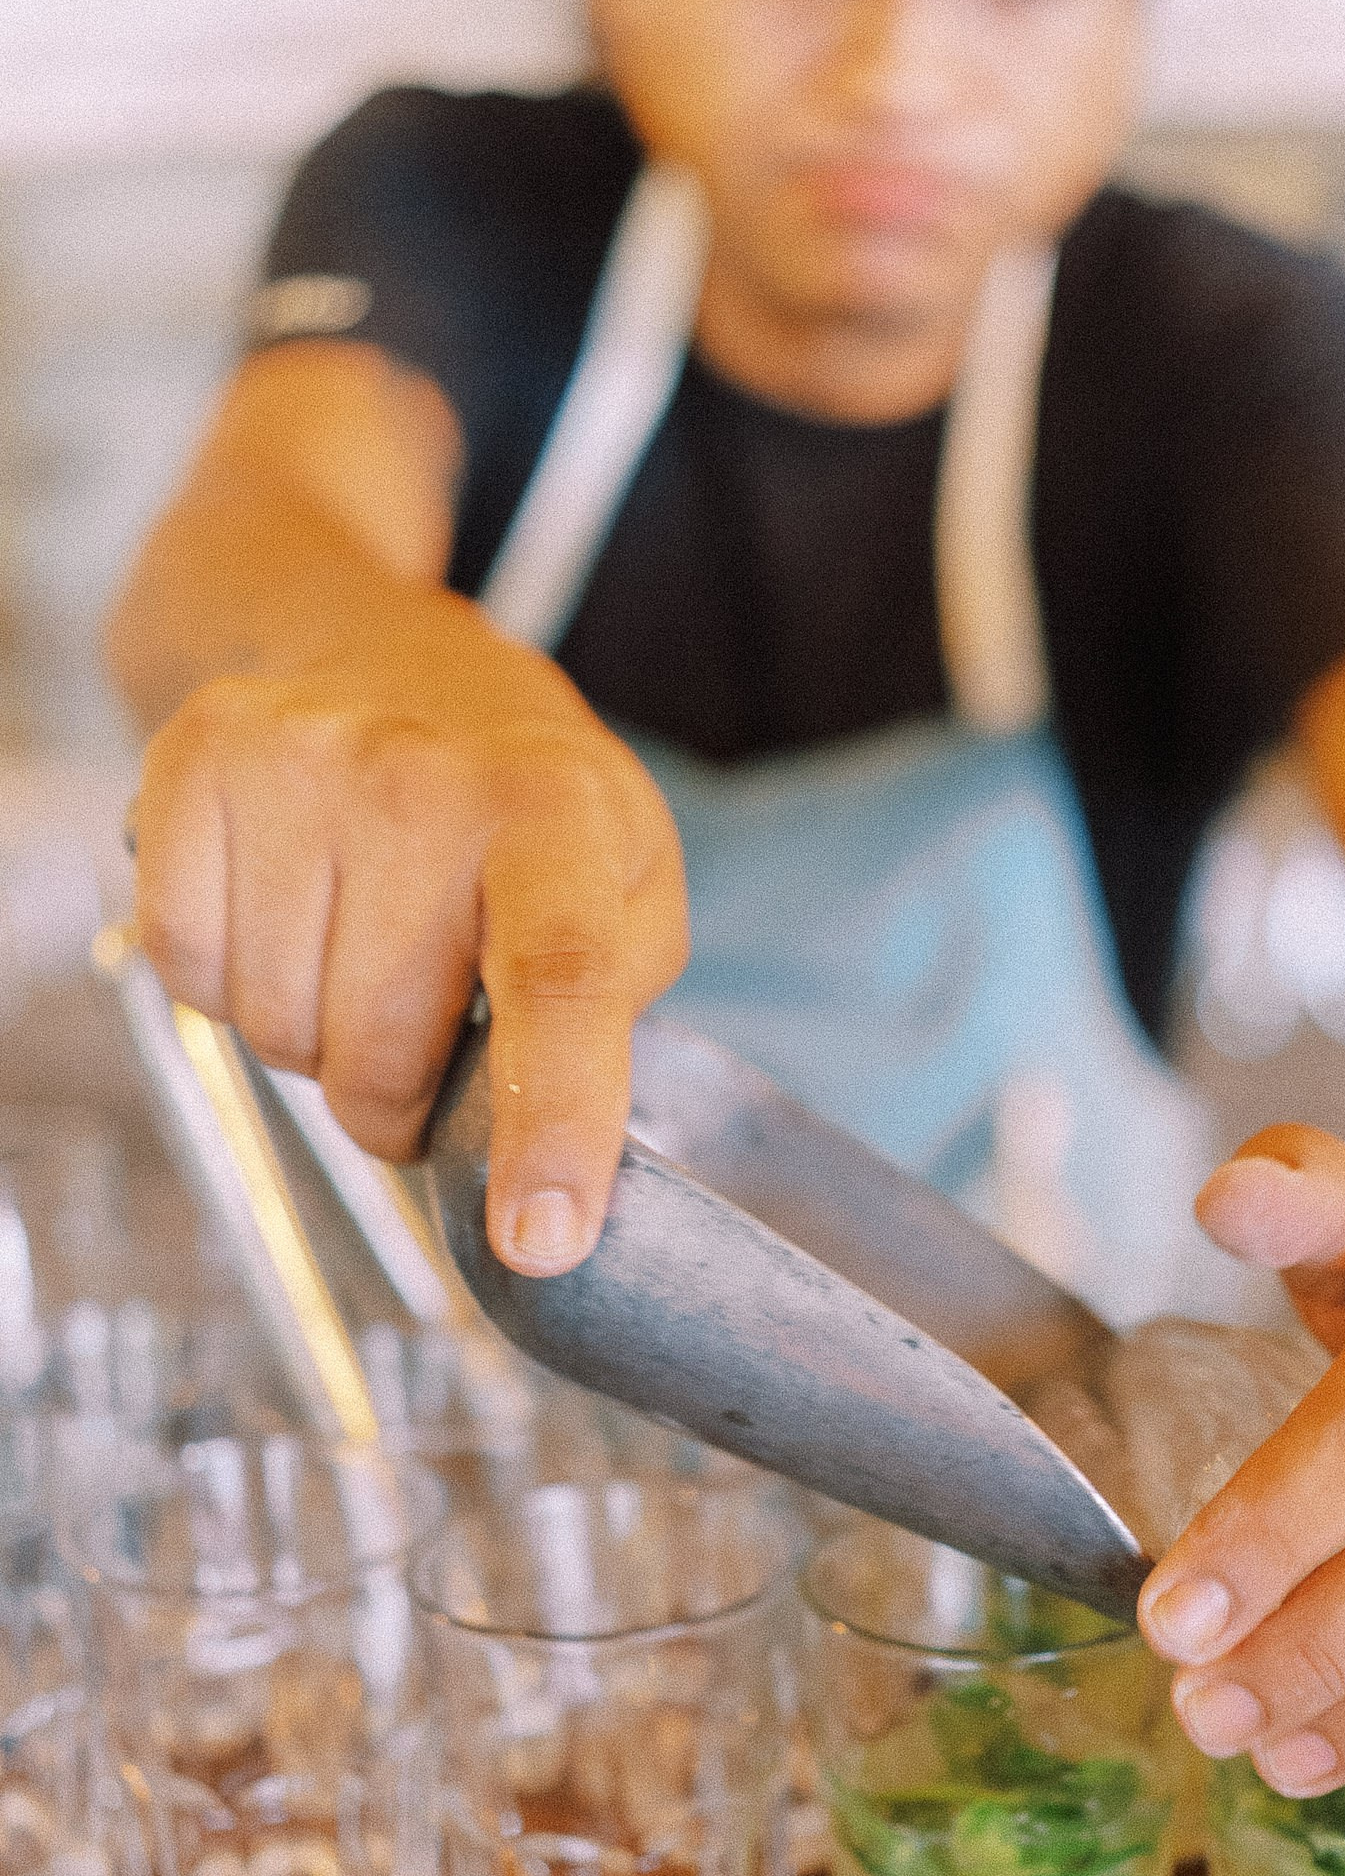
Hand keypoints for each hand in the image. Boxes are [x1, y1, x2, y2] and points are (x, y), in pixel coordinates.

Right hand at [130, 596, 686, 1275]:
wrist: (367, 637)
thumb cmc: (515, 791)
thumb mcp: (624, 876)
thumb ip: (612, 1011)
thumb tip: (565, 1150)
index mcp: (560, 812)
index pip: (562, 983)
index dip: (552, 1123)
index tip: (540, 1238)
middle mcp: (424, 777)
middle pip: (382, 1054)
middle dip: (398, 1097)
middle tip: (426, 1030)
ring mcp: (299, 763)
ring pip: (277, 1033)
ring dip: (316, 1038)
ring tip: (359, 943)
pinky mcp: (195, 764)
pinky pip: (189, 976)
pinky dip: (230, 985)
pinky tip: (283, 911)